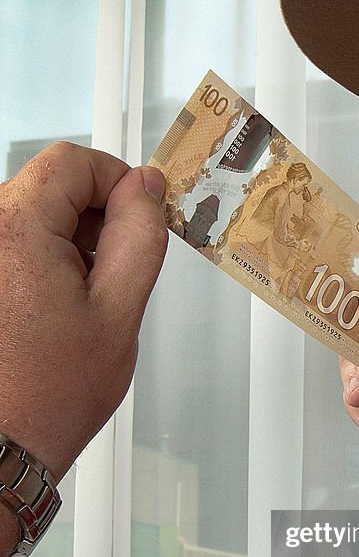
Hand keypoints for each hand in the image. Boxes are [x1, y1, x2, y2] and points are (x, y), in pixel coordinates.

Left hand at [0, 142, 166, 486]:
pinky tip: (56, 308)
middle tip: (115, 273)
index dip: (117, 181)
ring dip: (68, 243)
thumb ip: (139, 237)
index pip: (72, 162)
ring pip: (33, 215)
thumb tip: (146, 188)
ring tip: (82, 302)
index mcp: (16, 229)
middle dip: (93, 218)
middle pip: (50, 186)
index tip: (141, 213)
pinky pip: (15, 244)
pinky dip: (43, 261)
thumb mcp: (118, 311)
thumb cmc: (47, 394)